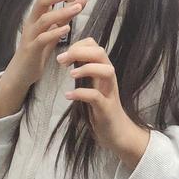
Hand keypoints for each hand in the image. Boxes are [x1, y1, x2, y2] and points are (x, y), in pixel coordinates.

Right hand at [0, 0, 82, 116]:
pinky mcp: (32, 49)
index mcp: (37, 13)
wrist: (22, 72)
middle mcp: (32, 20)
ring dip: (62, 11)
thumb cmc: (39, 48)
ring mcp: (31, 35)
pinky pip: (42, 39)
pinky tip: (67, 29)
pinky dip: (55, 32)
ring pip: (44, 18)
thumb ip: (67, 15)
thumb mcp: (54, 29)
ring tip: (78, 7)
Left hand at [58, 37, 148, 168]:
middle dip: (80, 52)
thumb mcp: (91, 86)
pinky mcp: (107, 109)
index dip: (79, 45)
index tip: (64, 54)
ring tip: (70, 75)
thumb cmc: (101, 109)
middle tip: (61, 60)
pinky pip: (96, 96)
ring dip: (87, 68)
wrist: (116, 133)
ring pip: (106, 71)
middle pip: (101, 53)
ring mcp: (109, 93)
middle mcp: (108, 78)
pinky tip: (69, 96)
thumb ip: (85, 72)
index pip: (95, 46)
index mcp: (103, 70)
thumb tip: (69, 58)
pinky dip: (81, 93)